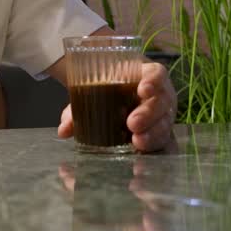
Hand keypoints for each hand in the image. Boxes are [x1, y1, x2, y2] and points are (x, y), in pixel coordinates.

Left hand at [56, 61, 176, 152]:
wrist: (119, 101)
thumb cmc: (111, 93)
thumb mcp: (95, 95)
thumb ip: (79, 109)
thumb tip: (64, 129)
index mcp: (146, 78)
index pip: (157, 74)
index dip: (153, 81)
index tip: (143, 90)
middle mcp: (159, 96)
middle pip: (162, 102)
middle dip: (148, 114)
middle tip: (132, 124)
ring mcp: (163, 117)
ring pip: (165, 124)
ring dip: (153, 134)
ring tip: (137, 142)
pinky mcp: (162, 135)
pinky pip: (166, 143)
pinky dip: (156, 149)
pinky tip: (145, 156)